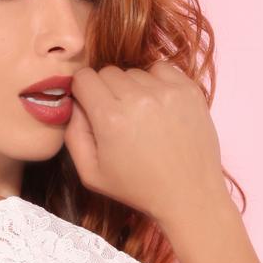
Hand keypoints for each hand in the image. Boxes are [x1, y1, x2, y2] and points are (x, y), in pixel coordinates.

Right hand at [61, 62, 228, 231]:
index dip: (83, 92)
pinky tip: (159, 106)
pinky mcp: (188, 89)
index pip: (83, 78)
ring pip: (134, 71)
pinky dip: (156, 82)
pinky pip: (161, 69)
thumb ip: (73, 134)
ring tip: (142, 117)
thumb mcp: (91, 173)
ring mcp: (166, 91)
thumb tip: (74, 103)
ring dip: (133, 88)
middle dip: (107, 91)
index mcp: (110, 118)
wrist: (189, 194)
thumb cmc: (137, 187)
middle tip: (119, 118)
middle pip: (108, 72)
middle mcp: (138, 98)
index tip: (91, 107)